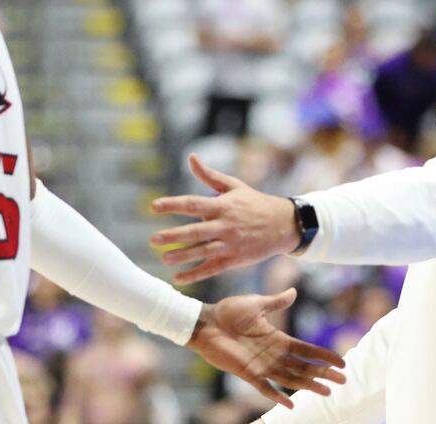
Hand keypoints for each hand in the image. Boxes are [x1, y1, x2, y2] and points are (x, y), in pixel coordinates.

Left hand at [150, 154, 300, 283]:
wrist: (283, 225)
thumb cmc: (255, 203)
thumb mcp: (234, 186)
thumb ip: (209, 175)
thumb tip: (191, 157)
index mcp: (223, 206)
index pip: (194, 204)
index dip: (173, 205)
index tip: (154, 206)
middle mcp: (225, 225)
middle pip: (196, 231)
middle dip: (174, 236)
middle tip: (153, 239)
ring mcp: (230, 244)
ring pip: (203, 252)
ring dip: (182, 256)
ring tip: (164, 258)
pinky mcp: (235, 259)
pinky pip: (212, 268)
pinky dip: (195, 274)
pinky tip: (178, 278)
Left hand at [187, 288, 344, 407]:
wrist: (206, 322)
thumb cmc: (229, 311)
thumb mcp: (257, 303)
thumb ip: (276, 301)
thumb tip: (294, 291)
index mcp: (278, 338)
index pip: (306, 349)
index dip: (323, 355)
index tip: (341, 361)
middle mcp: (274, 354)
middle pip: (304, 366)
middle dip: (324, 373)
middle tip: (343, 381)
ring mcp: (262, 365)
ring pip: (291, 378)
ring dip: (309, 385)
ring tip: (326, 391)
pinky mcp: (247, 373)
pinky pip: (265, 388)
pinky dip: (278, 395)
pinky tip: (291, 404)